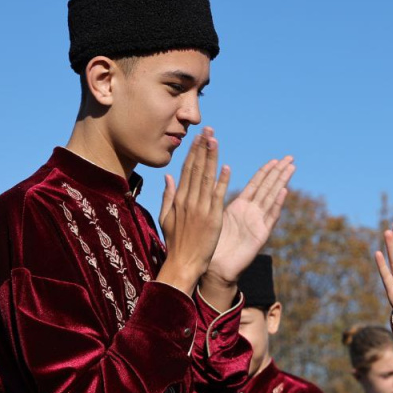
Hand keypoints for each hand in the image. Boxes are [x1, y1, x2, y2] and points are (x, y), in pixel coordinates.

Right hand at [157, 128, 230, 294]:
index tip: (198, 137)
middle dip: (202, 148)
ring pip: (206, 178)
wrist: (182, 263)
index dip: (193, 152)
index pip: (186, 170)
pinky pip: (217, 196)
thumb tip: (168, 177)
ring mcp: (200, 209)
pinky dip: (221, 182)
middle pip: (196, 169)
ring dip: (211, 158)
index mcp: (178, 199)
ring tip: (215, 140)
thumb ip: (168, 196)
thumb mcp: (166, 217)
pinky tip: (226, 167)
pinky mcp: (212, 219)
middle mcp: (188, 201)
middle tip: (208, 129)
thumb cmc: (175, 243)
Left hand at [202, 156, 294, 303]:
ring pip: (272, 198)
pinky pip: (270, 217)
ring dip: (281, 182)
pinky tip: (284, 191)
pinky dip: (277, 204)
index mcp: (240, 207)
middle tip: (290, 158)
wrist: (215, 268)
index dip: (265, 171)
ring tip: (291, 168)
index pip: (256, 184)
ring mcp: (258, 223)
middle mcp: (251, 213)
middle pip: (268, 188)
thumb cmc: (212, 244)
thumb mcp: (213, 216)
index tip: (275, 159)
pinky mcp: (260, 235)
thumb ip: (215, 199)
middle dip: (279, 172)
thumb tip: (210, 179)